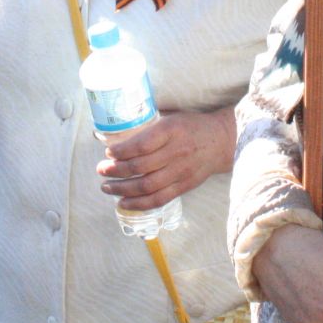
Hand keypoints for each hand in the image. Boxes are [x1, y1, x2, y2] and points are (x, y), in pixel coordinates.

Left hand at [96, 109, 233, 210]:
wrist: (220, 141)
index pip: (141, 145)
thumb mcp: (171, 118)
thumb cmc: (191, 126)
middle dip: (115, 171)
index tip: (108, 152)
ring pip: (146, 186)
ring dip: (122, 189)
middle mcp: (176, 152)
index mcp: (171, 131)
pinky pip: (158, 199)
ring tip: (106, 187)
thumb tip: (117, 135)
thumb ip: (149, 127)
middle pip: (140, 167)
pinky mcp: (184, 186)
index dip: (121, 152)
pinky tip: (123, 203)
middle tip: (101, 170)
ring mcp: (181, 172)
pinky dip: (139, 203)